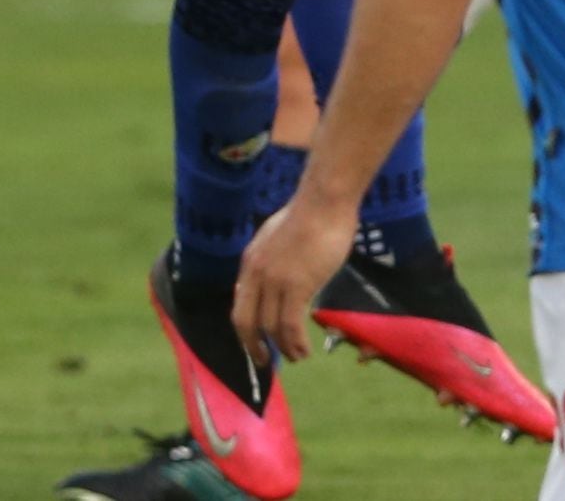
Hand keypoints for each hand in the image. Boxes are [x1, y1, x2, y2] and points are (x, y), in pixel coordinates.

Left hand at [235, 193, 358, 369]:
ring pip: (270, 328)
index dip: (247, 327)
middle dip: (252, 346)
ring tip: (295, 357)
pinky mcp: (296, 285)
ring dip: (282, 349)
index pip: (240, 303)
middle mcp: (256, 273)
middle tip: (263, 362)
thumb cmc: (310, 216)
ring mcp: (275, 280)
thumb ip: (273, 259)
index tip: (256, 341)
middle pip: (245, 321)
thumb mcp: (279, 238)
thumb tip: (277, 280)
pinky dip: (295, 344)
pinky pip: (290, 326)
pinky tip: (305, 351)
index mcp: (251, 261)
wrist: (324, 202)